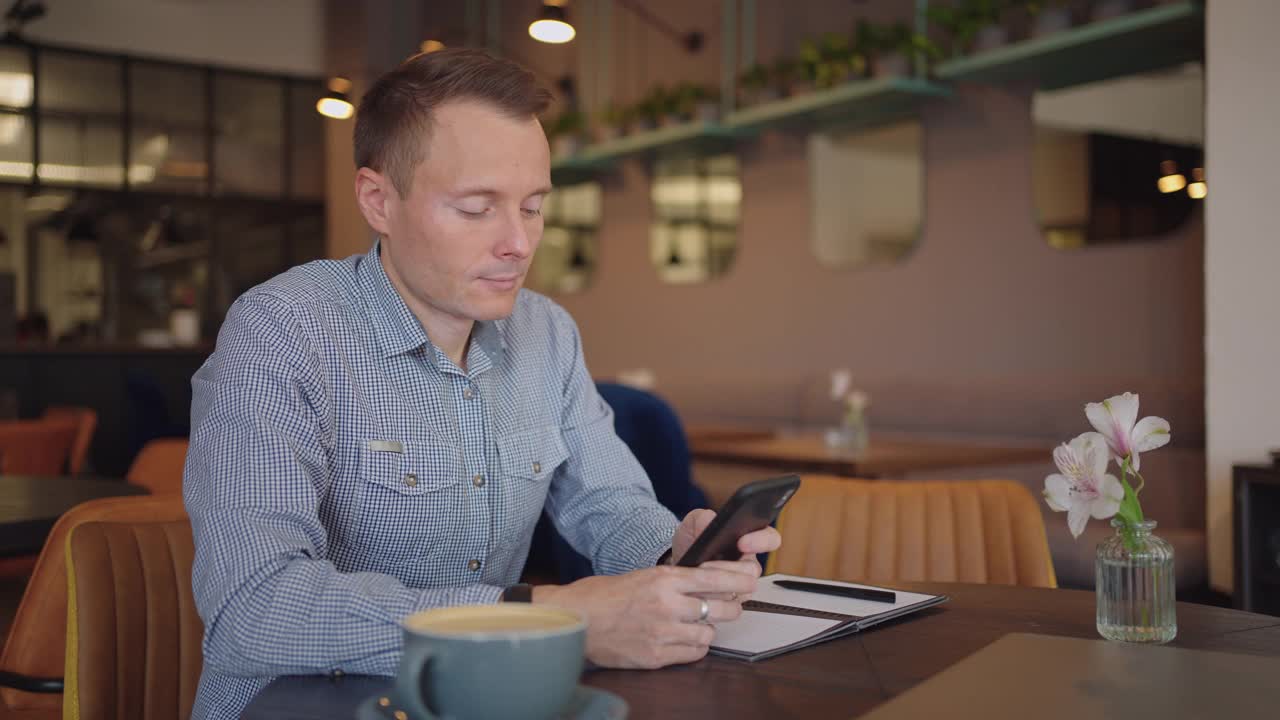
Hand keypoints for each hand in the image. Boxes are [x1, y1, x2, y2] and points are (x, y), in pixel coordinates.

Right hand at [533, 563, 757, 668]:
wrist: (575, 619)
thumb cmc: (604, 596)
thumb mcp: (643, 576)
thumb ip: (675, 580)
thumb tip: (707, 583)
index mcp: (664, 579)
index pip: (715, 577)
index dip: (738, 579)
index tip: (751, 579)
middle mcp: (668, 604)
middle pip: (721, 608)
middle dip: (730, 608)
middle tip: (729, 607)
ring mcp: (663, 632)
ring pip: (709, 634)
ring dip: (707, 630)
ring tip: (695, 625)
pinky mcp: (656, 656)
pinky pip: (693, 654)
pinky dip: (693, 649)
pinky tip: (683, 641)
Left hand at [671, 509, 782, 596]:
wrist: (676, 564)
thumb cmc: (691, 542)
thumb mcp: (693, 523)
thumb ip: (702, 518)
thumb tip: (710, 520)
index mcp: (748, 539)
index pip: (770, 538)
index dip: (761, 540)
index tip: (742, 542)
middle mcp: (748, 562)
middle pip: (754, 569)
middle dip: (730, 567)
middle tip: (709, 563)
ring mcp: (741, 583)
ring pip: (742, 588)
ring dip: (718, 582)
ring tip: (699, 575)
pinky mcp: (730, 600)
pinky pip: (729, 602)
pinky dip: (711, 595)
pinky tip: (699, 588)